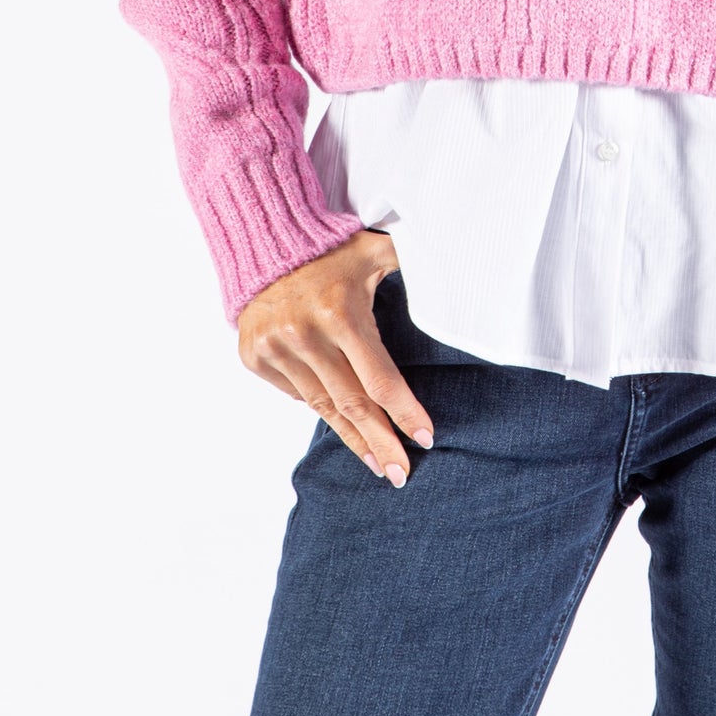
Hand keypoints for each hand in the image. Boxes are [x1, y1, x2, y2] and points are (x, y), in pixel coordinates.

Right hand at [237, 228, 433, 488]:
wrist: (264, 240)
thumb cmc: (331, 249)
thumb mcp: (375, 249)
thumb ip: (413, 259)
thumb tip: (459, 265)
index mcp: (341, 312)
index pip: (379, 378)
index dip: (404, 411)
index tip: (426, 438)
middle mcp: (307, 335)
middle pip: (351, 404)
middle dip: (381, 443)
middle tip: (401, 475)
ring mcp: (277, 349)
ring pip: (322, 406)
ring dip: (352, 439)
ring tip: (377, 463)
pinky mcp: (256, 357)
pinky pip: (294, 392)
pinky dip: (317, 404)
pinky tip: (339, 421)